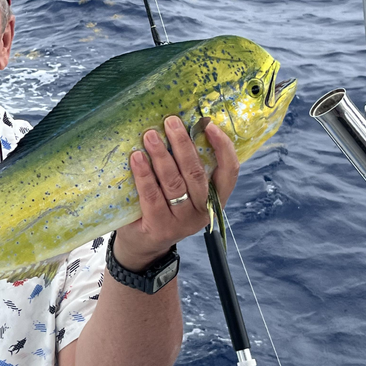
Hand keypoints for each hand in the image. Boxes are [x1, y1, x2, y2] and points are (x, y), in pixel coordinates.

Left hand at [112, 116, 238, 271]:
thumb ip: (186, 167)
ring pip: (174, 183)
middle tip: (170, 122)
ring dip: (161, 155)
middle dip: (183, 144)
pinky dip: (144, 174)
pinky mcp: (160, 227)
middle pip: (196, 173)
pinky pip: (152, 196)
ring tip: (150, 135)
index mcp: (214, 198)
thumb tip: (178, 127)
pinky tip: (136, 158)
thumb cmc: (163, 207)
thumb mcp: (183, 190)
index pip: (229, 172)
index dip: (223, 148)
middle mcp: (202, 211)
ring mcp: (182, 222)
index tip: (210, 125)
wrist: (143, 244)